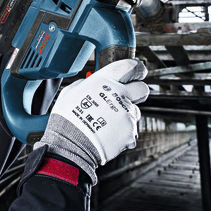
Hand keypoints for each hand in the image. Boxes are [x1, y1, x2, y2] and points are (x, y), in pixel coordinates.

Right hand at [35, 59, 148, 182]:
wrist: (72, 143)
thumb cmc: (67, 118)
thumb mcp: (71, 91)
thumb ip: (87, 84)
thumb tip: (92, 83)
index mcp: (104, 81)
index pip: (130, 66)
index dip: (136, 68)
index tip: (137, 70)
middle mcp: (119, 95)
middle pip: (142, 88)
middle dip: (137, 91)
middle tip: (127, 96)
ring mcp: (127, 114)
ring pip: (135, 111)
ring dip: (125, 114)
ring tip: (108, 122)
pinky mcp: (131, 131)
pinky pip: (131, 129)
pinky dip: (123, 131)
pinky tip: (108, 133)